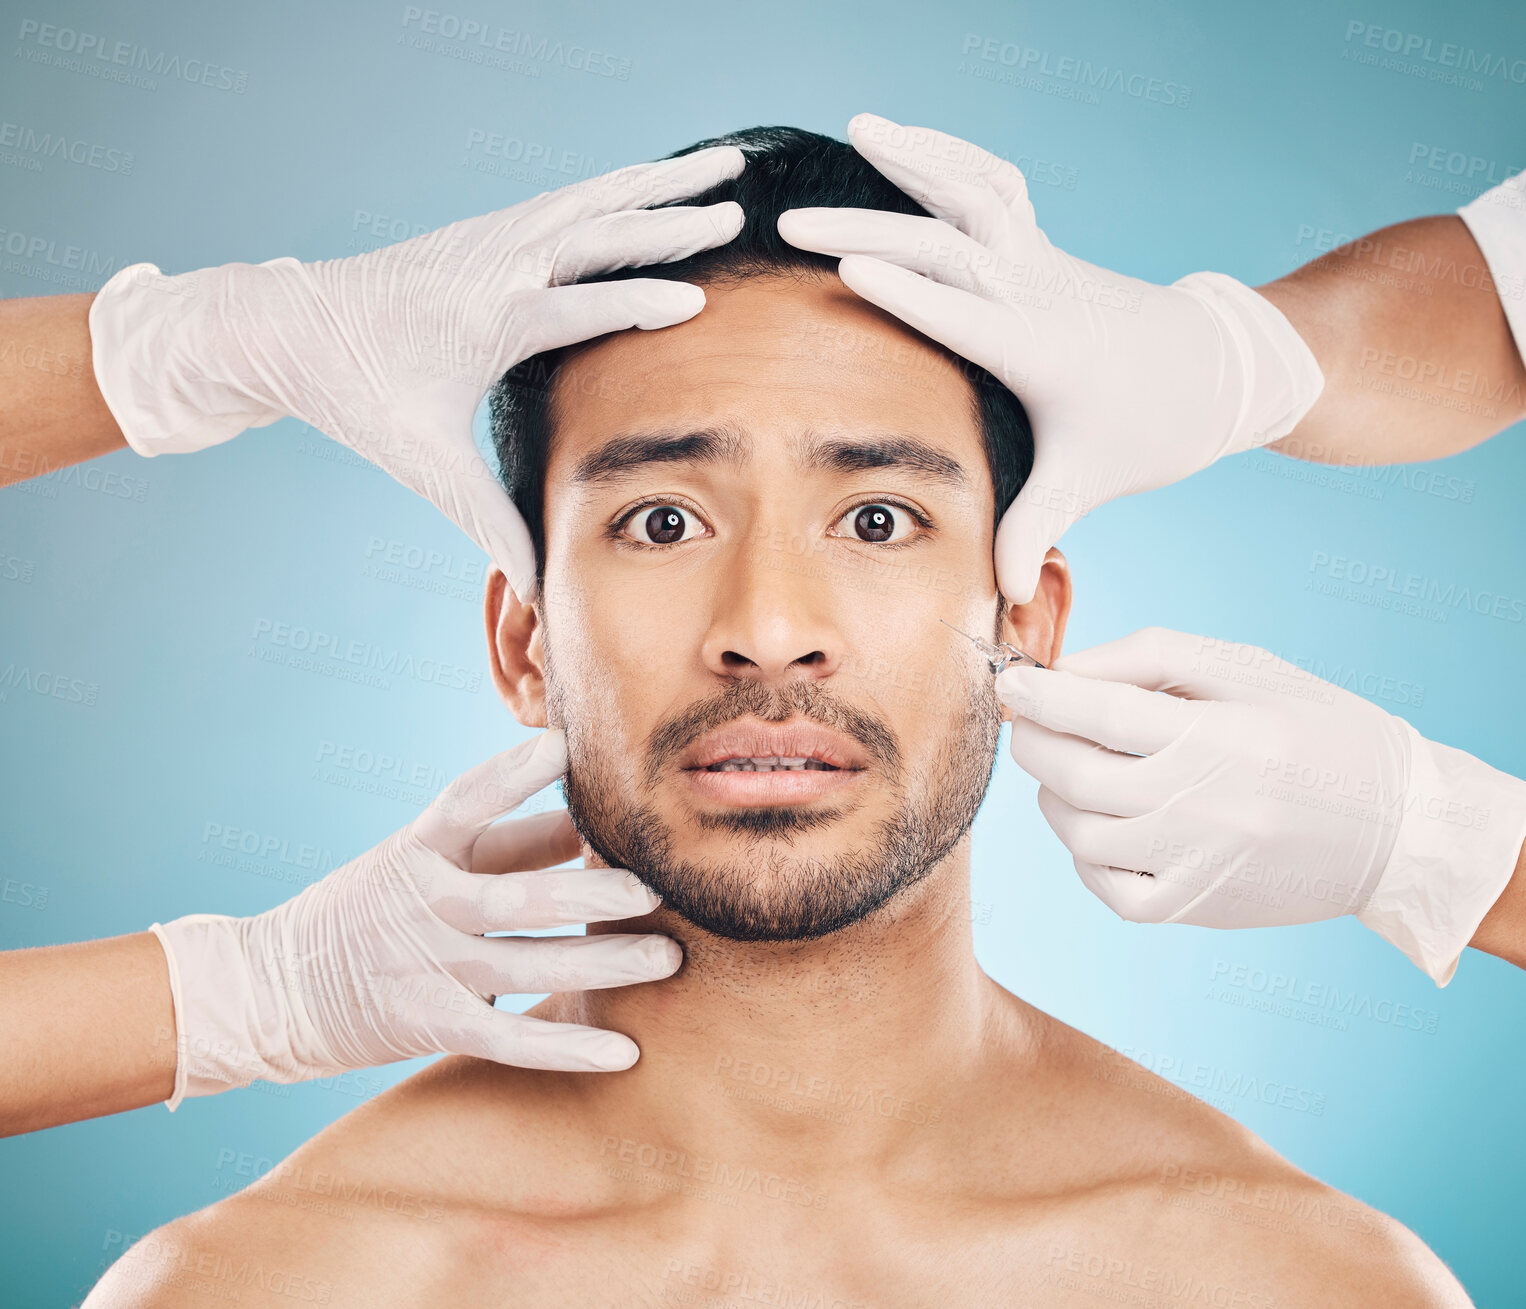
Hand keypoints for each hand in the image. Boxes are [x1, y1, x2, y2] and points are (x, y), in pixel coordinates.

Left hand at [88, 147, 745, 600]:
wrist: (289, 325)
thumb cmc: (355, 394)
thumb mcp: (422, 463)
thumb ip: (485, 520)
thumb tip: (534, 589)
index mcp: (488, 318)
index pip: (580, 304)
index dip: (639, 304)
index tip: (701, 302)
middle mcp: (496, 264)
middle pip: (599, 233)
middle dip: (671, 224)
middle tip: (734, 214)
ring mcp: (492, 238)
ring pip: (592, 200)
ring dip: (660, 183)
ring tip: (722, 163)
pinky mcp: (488, 230)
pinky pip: (569, 199)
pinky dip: (620, 185)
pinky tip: (653, 177)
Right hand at [150, 731, 676, 1106]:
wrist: (267, 989)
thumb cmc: (367, 910)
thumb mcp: (418, 859)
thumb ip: (502, 844)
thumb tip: (588, 822)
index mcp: (418, 847)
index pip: (468, 799)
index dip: (514, 772)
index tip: (567, 747)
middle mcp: (425, 901)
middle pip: (520, 893)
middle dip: (593, 891)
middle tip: (657, 888)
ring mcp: (427, 964)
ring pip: (529, 961)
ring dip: (604, 961)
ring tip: (669, 958)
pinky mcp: (430, 1022)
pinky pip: (510, 1038)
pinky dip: (568, 1046)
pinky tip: (625, 1053)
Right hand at [778, 113, 1323, 602]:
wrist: (1219, 371)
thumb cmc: (1150, 427)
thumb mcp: (1089, 481)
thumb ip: (1037, 528)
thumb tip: (1006, 599)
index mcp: (1040, 347)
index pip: (963, 311)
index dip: (906, 291)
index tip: (844, 270)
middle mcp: (1037, 290)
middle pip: (949, 243)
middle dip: (869, 228)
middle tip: (794, 224)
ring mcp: (1041, 258)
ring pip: (976, 191)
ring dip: (918, 159)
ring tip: (861, 128)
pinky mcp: (1042, 245)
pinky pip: (993, 184)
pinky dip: (950, 156)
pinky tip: (905, 140)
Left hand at [997, 627, 1525, 983]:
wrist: (1396, 828)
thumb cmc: (1314, 728)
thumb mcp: (1243, 668)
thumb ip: (1147, 658)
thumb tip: (1062, 671)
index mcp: (1216, 737)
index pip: (1098, 713)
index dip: (1039, 696)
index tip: (1007, 682)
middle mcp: (1201, 806)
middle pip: (1073, 773)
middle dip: (1033, 740)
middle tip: (1028, 721)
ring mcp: (1194, 865)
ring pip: (1077, 831)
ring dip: (1054, 794)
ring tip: (1073, 769)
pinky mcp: (1193, 908)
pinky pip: (1104, 885)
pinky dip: (1085, 852)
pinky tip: (1103, 822)